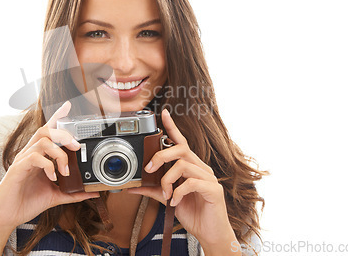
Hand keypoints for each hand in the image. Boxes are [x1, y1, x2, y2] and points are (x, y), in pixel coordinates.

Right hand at [0, 101, 99, 233]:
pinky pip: (34, 158)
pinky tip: (53, 178)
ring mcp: (23, 160)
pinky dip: (48, 166)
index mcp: (38, 156)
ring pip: (42, 141)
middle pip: (46, 130)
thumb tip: (92, 193)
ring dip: (59, 153)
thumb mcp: (55, 196)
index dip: (57, 117)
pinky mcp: (18, 169)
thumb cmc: (26, 202)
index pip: (47, 130)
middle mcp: (29, 154)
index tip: (68, 106)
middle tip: (76, 147)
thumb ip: (73, 192)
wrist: (6, 217)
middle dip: (64, 134)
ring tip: (65, 170)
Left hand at [128, 109, 238, 253]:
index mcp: (191, 167)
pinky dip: (179, 192)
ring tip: (166, 194)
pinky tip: (175, 202)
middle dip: (161, 155)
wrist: (210, 234)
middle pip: (181, 149)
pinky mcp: (213, 190)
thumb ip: (153, 191)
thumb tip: (133, 187)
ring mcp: (209, 178)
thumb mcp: (169, 200)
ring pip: (183, 165)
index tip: (163, 114)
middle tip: (150, 169)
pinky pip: (191, 183)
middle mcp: (201, 168)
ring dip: (167, 180)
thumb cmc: (193, 214)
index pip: (181, 142)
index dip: (172, 127)